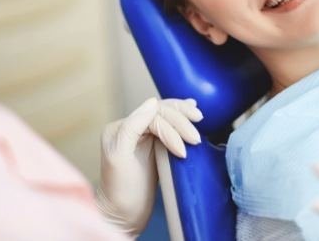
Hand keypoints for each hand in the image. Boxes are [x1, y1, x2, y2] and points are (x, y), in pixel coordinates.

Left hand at [97, 97, 202, 236]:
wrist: (124, 215)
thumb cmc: (121, 190)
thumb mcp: (120, 156)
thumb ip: (132, 125)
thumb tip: (152, 102)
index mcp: (120, 127)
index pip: (152, 115)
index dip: (171, 128)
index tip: (182, 151)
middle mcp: (132, 126)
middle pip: (161, 111)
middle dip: (181, 121)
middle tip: (196, 138)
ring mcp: (144, 134)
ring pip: (167, 114)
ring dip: (183, 117)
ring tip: (198, 119)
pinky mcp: (155, 143)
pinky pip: (169, 124)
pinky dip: (181, 118)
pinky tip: (190, 112)